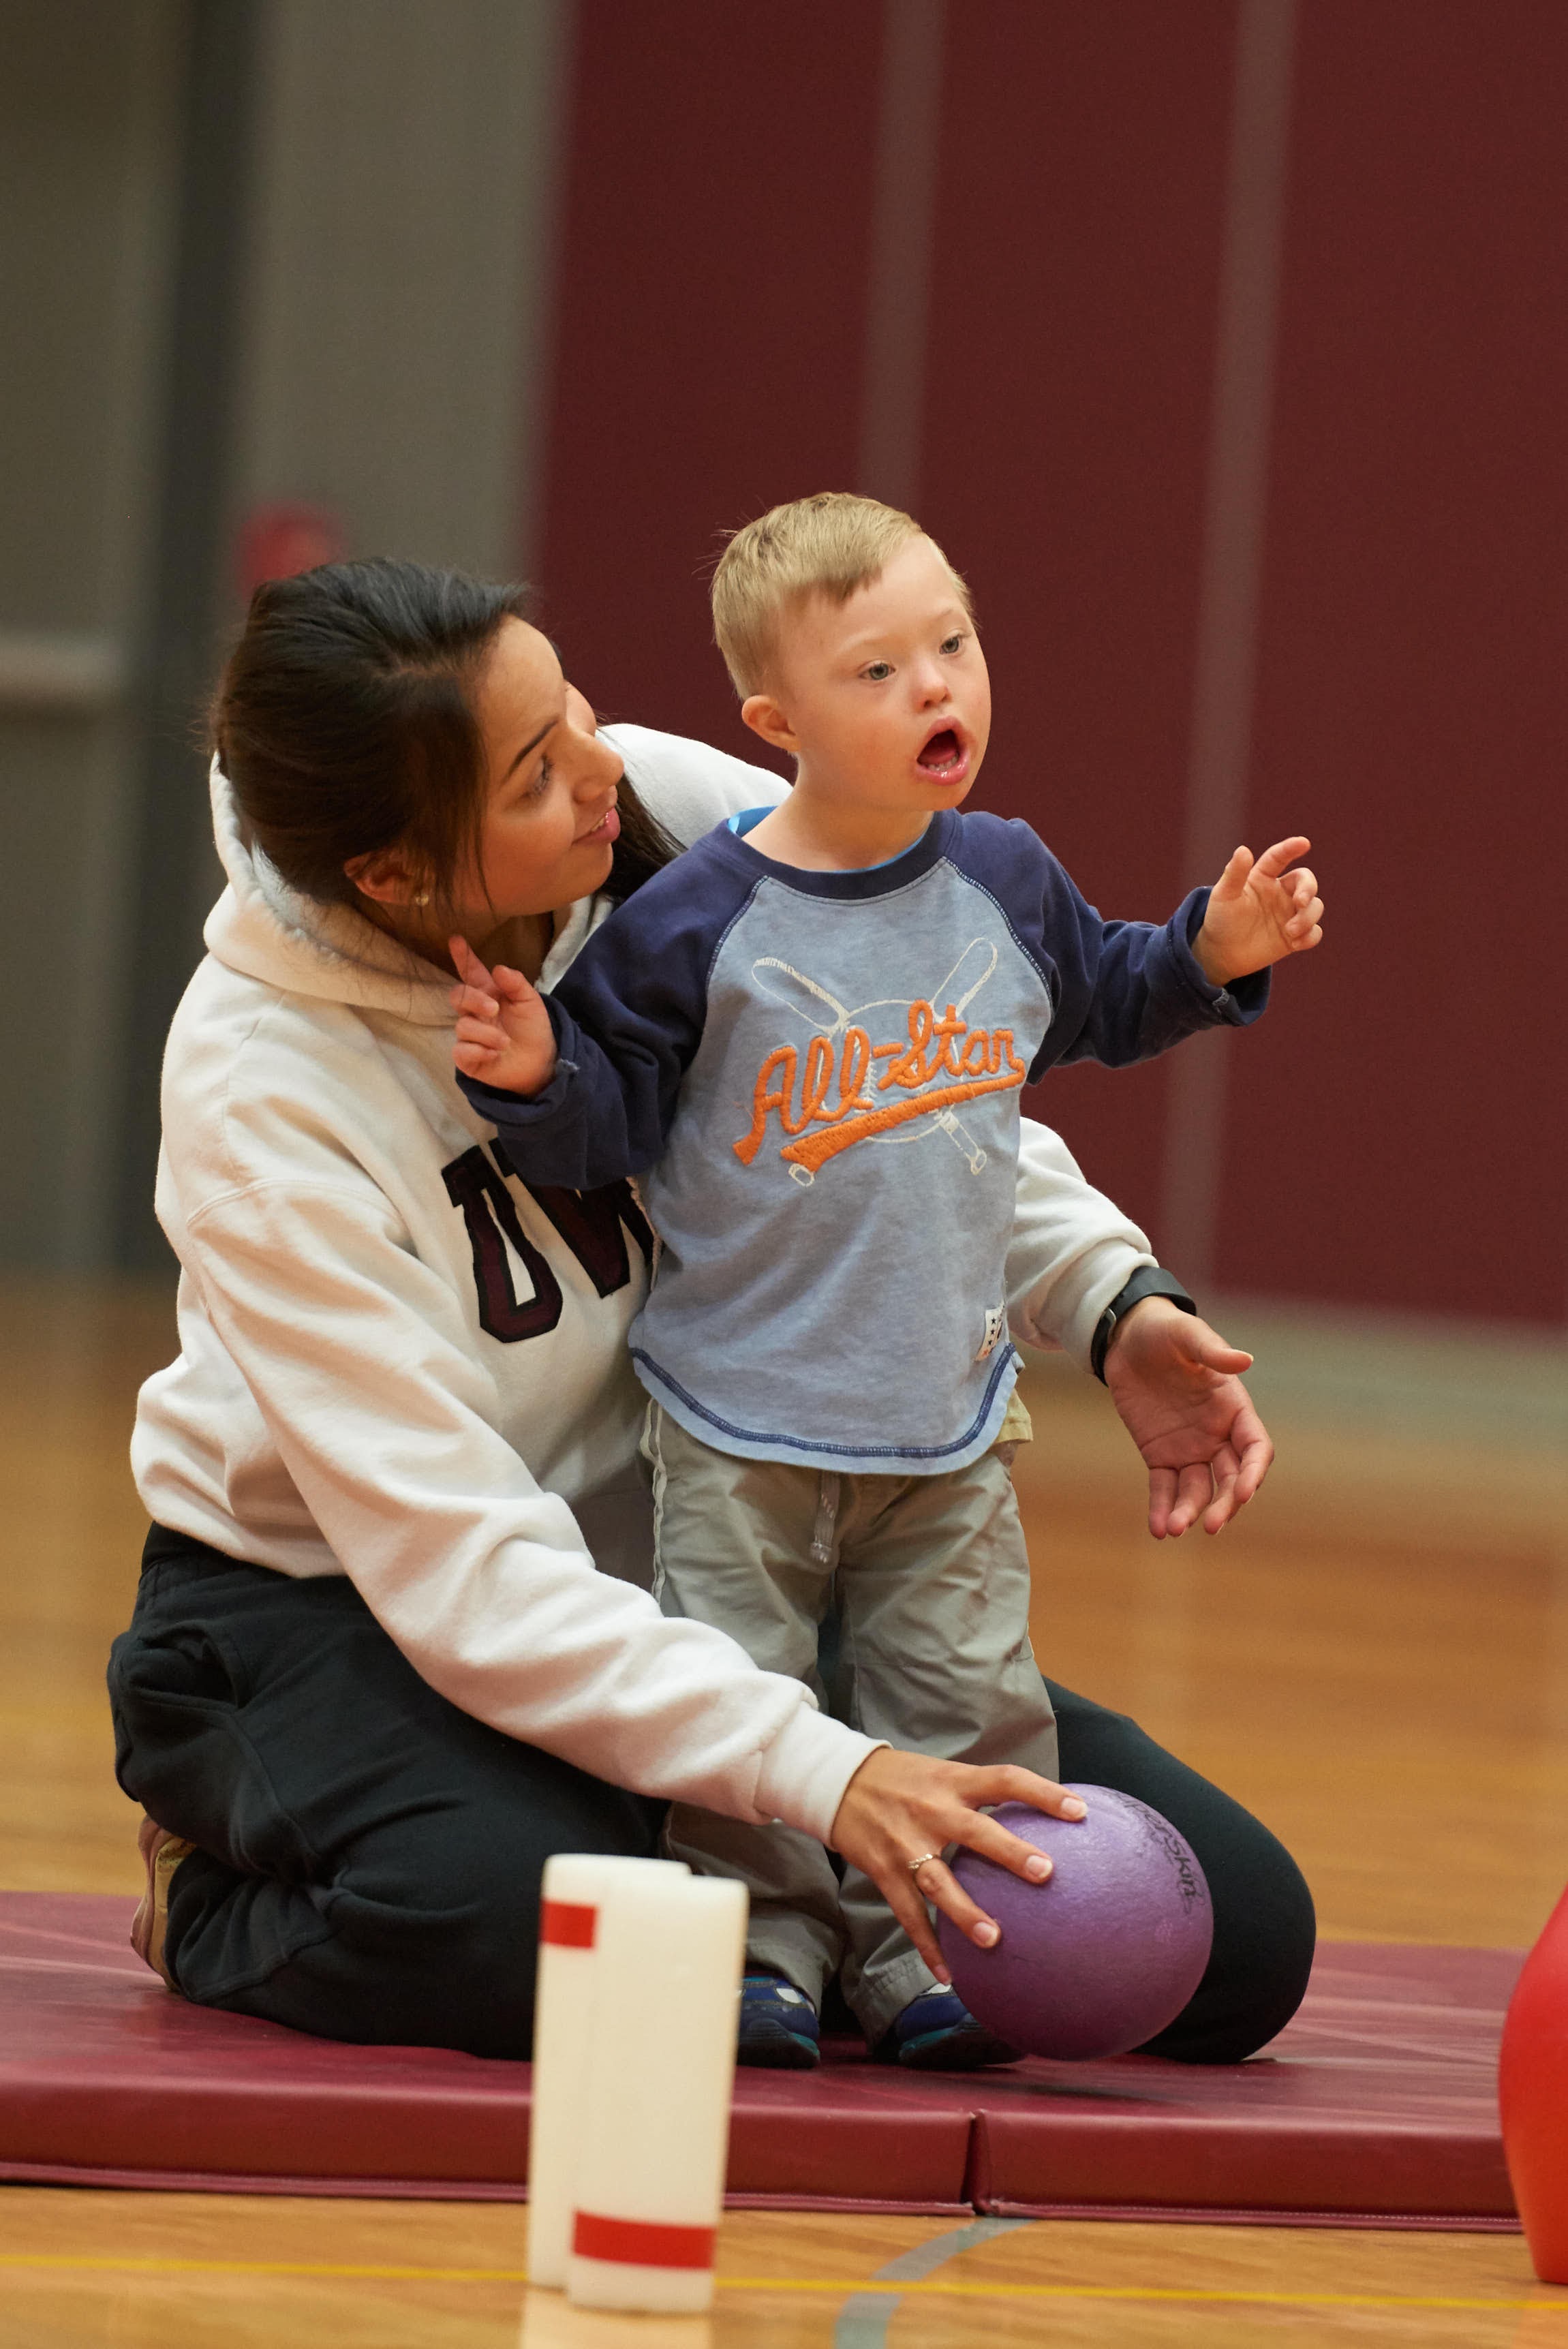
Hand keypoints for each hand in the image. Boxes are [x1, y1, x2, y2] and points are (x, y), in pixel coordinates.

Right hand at [449, 936, 557, 1094]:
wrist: (541, 1061)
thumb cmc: (533, 1028)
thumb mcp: (531, 1002)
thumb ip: (516, 983)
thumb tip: (498, 968)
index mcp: (489, 994)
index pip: (471, 973)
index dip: (463, 957)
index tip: (456, 939)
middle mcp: (475, 1012)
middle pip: (458, 996)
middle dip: (474, 1000)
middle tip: (494, 1008)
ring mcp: (469, 1035)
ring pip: (463, 1026)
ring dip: (487, 1033)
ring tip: (506, 1042)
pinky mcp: (467, 1057)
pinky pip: (461, 1051)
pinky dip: (479, 1052)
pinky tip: (494, 1055)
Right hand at [829, 1746, 1087, 1978]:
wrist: (837, 1781)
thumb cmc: (903, 1780)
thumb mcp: (941, 1774)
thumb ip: (979, 1795)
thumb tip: (1035, 1819)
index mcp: (952, 1782)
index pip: (1004, 1779)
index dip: (1042, 1792)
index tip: (1079, 1810)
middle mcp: (932, 1810)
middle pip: (976, 1831)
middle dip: (1010, 1852)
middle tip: (1046, 1873)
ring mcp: (905, 1842)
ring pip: (938, 1881)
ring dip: (964, 1911)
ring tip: (993, 1939)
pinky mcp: (883, 1869)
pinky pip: (907, 1914)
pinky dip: (927, 1945)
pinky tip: (947, 1974)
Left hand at [1103, 1296, 1272, 1537]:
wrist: (1127, 1338)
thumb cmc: (1165, 1331)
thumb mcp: (1187, 1335)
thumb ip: (1212, 1352)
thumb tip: (1244, 1360)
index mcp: (1234, 1408)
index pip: (1255, 1447)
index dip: (1253, 1471)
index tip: (1245, 1492)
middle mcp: (1217, 1434)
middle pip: (1231, 1478)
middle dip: (1225, 1503)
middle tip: (1210, 1526)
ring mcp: (1190, 1448)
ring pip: (1197, 1489)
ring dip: (1190, 1511)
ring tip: (1173, 1529)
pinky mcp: (1160, 1455)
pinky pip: (1164, 1487)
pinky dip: (1162, 1508)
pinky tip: (1157, 1529)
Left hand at [1192, 837, 1322, 985]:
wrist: (1221, 953)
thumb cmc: (1221, 919)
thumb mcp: (1223, 896)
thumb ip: (1234, 874)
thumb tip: (1243, 849)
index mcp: (1263, 877)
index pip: (1279, 857)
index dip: (1291, 848)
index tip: (1304, 843)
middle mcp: (1281, 892)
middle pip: (1306, 881)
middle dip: (1308, 889)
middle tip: (1300, 902)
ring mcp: (1289, 913)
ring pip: (1315, 907)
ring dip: (1308, 917)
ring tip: (1289, 931)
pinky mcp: (1295, 936)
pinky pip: (1314, 933)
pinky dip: (1310, 937)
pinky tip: (1295, 943)